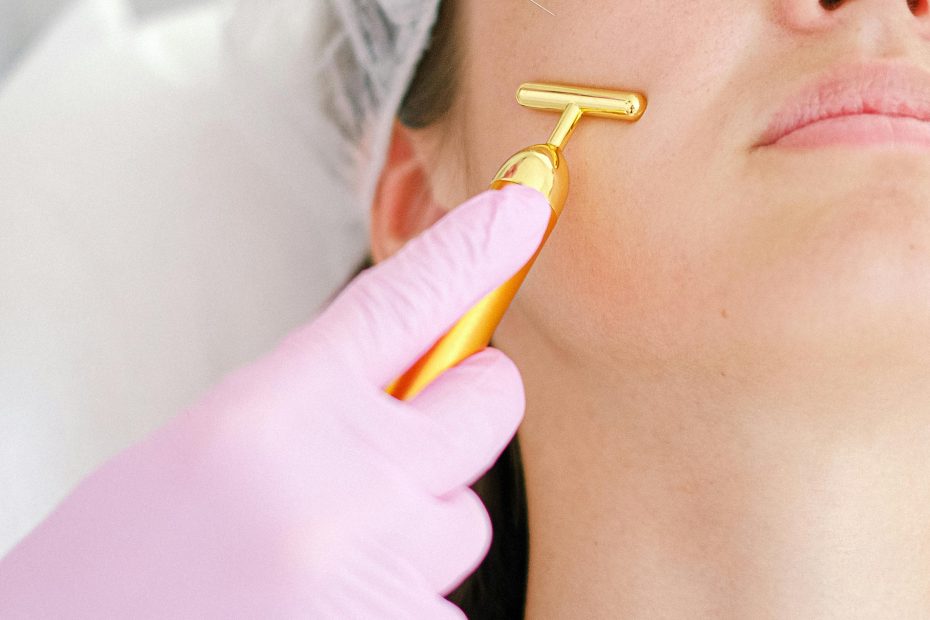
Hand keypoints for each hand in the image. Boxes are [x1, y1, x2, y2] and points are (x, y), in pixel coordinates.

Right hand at [0, 184, 550, 617]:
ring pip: (464, 518)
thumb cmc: (125, 566)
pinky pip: (444, 601)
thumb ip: (317, 401)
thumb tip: (410, 379)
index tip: (519, 214)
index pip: (405, 299)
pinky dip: (398, 598)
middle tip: (412, 434)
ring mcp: (381, 566)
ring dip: (415, 529)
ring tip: (325, 558)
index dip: (472, 249)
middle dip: (463, 410)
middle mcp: (344, 481)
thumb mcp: (210, 445)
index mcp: (278, 410)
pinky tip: (331, 606)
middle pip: (488, 404)